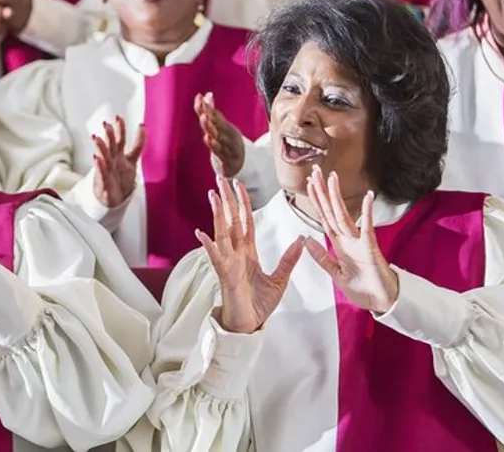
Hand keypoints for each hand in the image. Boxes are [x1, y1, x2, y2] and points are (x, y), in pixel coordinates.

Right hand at [92, 116, 145, 208]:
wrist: (114, 198)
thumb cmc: (120, 177)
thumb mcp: (132, 159)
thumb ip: (138, 143)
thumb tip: (142, 125)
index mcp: (119, 154)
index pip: (120, 139)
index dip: (120, 129)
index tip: (118, 117)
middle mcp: (112, 160)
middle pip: (111, 145)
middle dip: (108, 135)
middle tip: (106, 124)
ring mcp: (107, 170)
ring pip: (104, 157)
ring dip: (100, 147)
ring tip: (96, 138)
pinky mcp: (104, 182)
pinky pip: (102, 173)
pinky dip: (99, 166)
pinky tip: (97, 159)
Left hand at [194, 92, 245, 177]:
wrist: (242, 165)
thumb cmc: (228, 144)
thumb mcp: (221, 128)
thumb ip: (211, 113)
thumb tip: (206, 94)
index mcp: (226, 127)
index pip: (216, 114)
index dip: (207, 106)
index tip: (200, 96)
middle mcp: (228, 135)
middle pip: (218, 123)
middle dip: (210, 113)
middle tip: (203, 104)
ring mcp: (229, 147)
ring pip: (219, 136)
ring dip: (211, 127)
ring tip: (204, 118)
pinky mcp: (228, 159)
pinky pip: (220, 152)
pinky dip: (214, 145)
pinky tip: (208, 138)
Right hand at [196, 177, 305, 333]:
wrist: (250, 326)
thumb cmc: (260, 304)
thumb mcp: (280, 280)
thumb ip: (289, 259)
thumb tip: (302, 239)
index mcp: (248, 252)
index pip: (245, 221)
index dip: (242, 203)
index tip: (239, 184)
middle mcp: (236, 253)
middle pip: (231, 220)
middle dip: (227, 199)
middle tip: (221, 177)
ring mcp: (228, 262)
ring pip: (222, 232)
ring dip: (217, 214)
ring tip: (213, 195)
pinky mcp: (224, 275)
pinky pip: (215, 257)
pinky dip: (208, 245)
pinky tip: (201, 233)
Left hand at [303, 166, 398, 313]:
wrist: (382, 302)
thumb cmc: (362, 288)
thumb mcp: (335, 274)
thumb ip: (322, 258)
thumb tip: (306, 241)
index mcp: (339, 244)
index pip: (324, 217)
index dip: (316, 201)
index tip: (309, 183)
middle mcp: (348, 239)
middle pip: (331, 211)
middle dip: (322, 191)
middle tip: (315, 170)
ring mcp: (359, 241)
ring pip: (344, 215)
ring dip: (336, 197)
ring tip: (332, 178)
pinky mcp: (371, 248)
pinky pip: (368, 228)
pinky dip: (367, 213)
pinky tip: (368, 197)